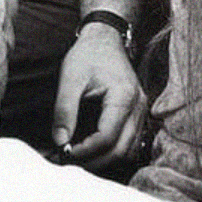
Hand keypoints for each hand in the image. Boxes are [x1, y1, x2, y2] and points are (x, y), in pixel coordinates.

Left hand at [52, 24, 147, 165]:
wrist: (105, 39)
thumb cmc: (88, 55)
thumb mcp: (70, 79)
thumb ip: (65, 111)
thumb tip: (60, 142)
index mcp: (123, 96)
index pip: (106, 138)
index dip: (84, 151)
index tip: (62, 153)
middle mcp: (138, 106)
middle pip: (120, 150)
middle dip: (93, 162)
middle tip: (67, 162)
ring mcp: (141, 111)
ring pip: (128, 151)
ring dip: (104, 160)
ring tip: (79, 158)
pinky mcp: (137, 114)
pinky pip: (130, 143)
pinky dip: (112, 151)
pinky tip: (93, 150)